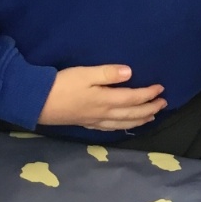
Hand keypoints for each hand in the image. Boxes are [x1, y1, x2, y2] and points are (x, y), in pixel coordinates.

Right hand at [37, 65, 164, 130]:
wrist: (37, 103)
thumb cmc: (61, 85)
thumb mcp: (84, 74)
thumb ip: (108, 73)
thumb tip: (130, 73)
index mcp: (106, 100)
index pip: (134, 98)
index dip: (149, 94)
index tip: (161, 88)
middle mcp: (104, 113)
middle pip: (133, 114)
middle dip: (150, 109)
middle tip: (163, 104)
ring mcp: (95, 121)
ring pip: (123, 123)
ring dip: (140, 120)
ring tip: (151, 117)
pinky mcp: (86, 123)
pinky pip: (111, 128)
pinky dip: (122, 126)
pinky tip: (124, 125)